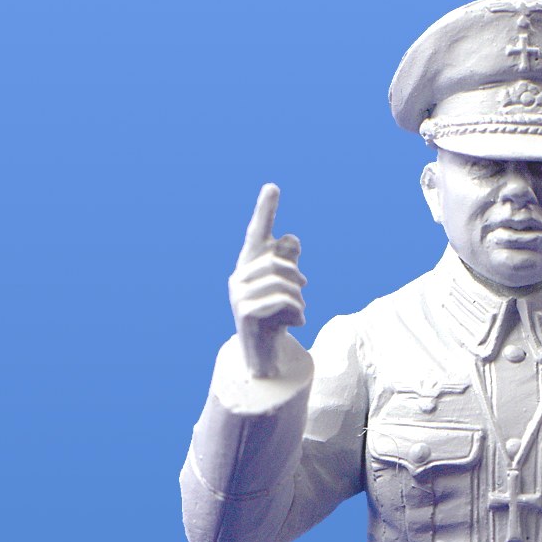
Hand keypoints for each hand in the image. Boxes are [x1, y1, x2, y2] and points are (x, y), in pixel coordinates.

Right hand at [230, 183, 305, 378]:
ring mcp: (239, 295)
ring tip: (298, 313)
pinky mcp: (244, 313)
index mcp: (250, 265)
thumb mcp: (288, 289)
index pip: (258, 233)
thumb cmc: (276, 318)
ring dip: (300, 301)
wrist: (265, 355)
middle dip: (298, 280)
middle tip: (302, 297)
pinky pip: (281, 301)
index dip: (266, 210)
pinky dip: (297, 313)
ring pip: (284, 284)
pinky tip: (296, 323)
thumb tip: (291, 239)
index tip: (273, 186)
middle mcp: (239, 276)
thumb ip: (289, 264)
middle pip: (280, 263)